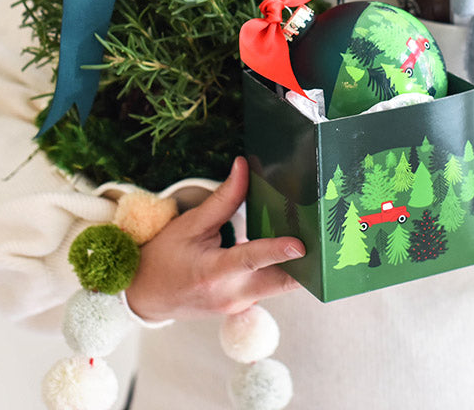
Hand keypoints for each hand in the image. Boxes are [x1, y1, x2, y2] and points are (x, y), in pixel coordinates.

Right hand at [124, 157, 304, 320]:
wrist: (146, 296)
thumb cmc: (164, 257)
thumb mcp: (190, 225)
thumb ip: (222, 199)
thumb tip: (244, 166)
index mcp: (213, 273)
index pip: (250, 260)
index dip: (277, 251)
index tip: (300, 245)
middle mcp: (231, 295)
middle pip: (280, 283)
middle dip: (307, 264)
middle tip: (328, 239)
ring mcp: (239, 306)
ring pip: (279, 286)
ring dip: (297, 266)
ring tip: (317, 236)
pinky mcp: (244, 308)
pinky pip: (270, 288)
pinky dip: (282, 270)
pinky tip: (293, 251)